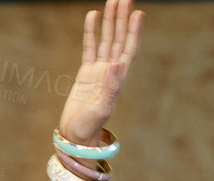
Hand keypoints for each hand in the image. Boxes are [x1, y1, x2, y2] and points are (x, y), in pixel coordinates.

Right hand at [58, 0, 142, 144]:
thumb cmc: (89, 127)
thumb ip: (109, 88)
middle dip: (122, 19)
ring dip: (110, 21)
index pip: (129, 50)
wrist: (75, 136)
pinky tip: (93, 16)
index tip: (138, 13)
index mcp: (118, 79)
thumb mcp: (101, 109)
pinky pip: (90, 47)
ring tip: (112, 1)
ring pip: (106, 40)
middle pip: (119, 39)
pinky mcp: (86, 72)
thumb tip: (116, 64)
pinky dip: (92, 32)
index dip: (134, 32)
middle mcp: (111, 72)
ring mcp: (99, 71)